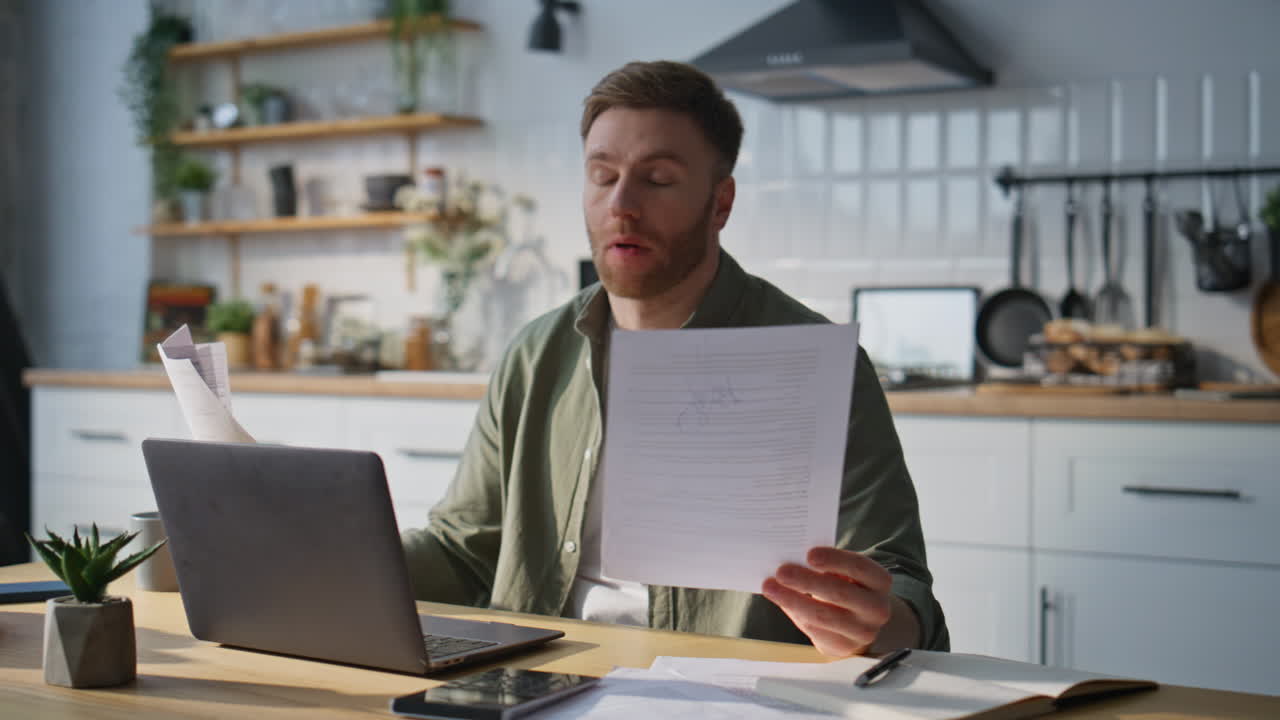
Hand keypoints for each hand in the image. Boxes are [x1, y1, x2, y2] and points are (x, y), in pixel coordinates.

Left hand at [761, 546, 915, 656]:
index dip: (834, 559)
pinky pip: (815, 631)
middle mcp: (877, 608)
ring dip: (792, 600)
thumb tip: (793, 558)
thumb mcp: (845, 574)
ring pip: (823, 615)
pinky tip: (782, 601)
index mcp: (880, 582)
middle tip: (781, 571)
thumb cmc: (846, 587)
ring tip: (771, 587)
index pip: (859, 567)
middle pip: (840, 593)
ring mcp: (863, 632)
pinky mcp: (844, 647)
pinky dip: (795, 613)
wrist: (858, 624)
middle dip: (807, 581)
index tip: (809, 554)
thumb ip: (826, 566)